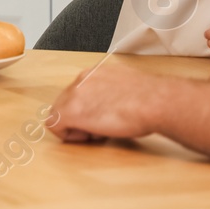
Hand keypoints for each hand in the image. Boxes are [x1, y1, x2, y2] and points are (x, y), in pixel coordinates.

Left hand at [47, 63, 163, 142]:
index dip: (87, 110)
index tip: (101, 117)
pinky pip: (55, 126)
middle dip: (79, 118)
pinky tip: (91, 136)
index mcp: (94, 72)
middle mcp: (81, 79)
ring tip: (99, 131)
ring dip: (76, 126)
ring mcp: (74, 94)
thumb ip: (110, 91)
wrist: (154, 102)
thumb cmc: (149, 99)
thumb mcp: (125, 87)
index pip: (77, 93)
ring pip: (59, 113)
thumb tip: (112, 103)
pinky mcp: (70, 112)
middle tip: (100, 128)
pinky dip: (70, 135)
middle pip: (65, 103)